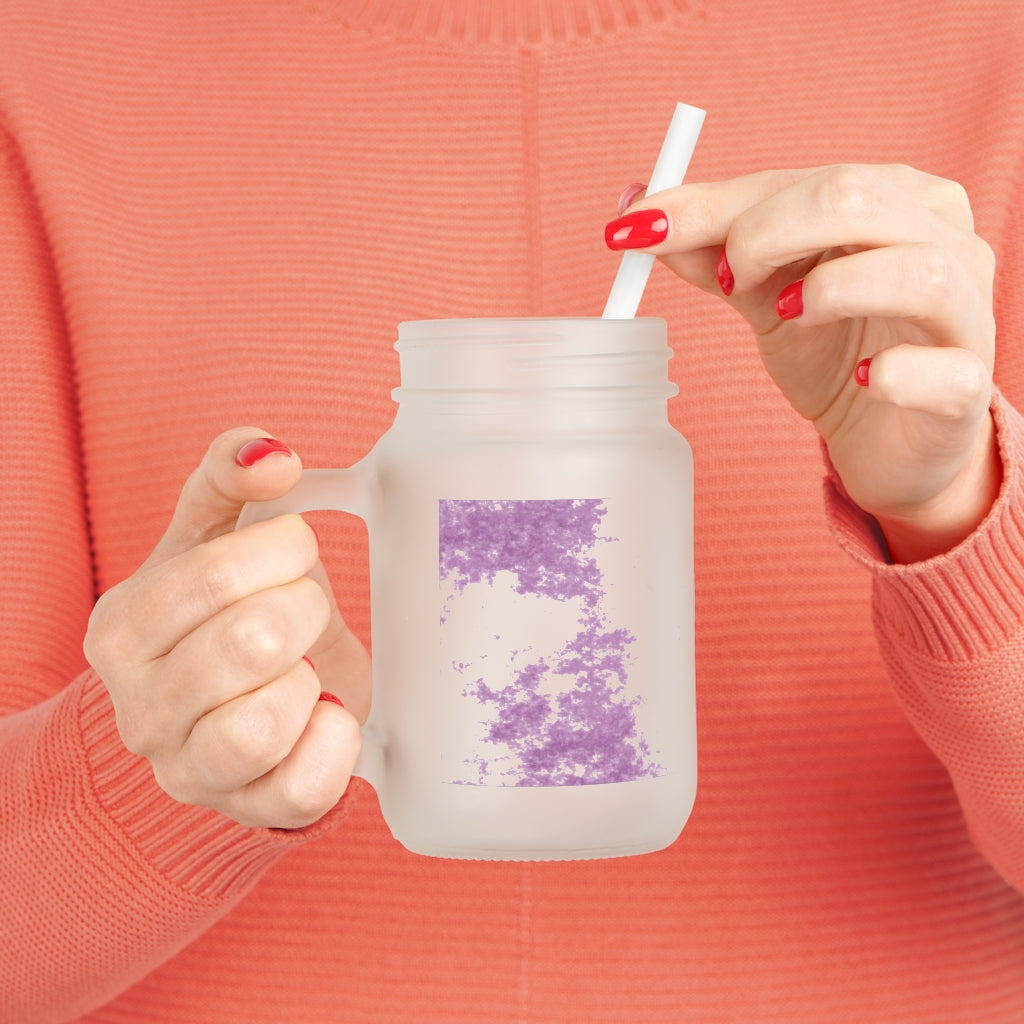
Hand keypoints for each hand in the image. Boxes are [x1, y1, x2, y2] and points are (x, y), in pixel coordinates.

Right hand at [84, 428, 368, 828]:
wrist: (232, 703)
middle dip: (304, 610)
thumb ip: (229, 476)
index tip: (295, 550)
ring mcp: (189, 770)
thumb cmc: (224, 612)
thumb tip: (271, 453)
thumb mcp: (214, 534)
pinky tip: (324, 711)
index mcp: (122, 629)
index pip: (215, 575)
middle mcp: (139, 709)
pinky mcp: (248, 810)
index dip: (282, 550)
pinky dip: (335, 740)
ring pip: (264, 724)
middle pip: (251, 643)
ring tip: (304, 666)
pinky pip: (304, 787)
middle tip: (305, 609)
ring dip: (310, 679)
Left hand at [607, 165, 999, 561]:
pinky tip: (863, 380)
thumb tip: (637, 212)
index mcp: (893, 199)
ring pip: (916, 270)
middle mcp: (942, 239)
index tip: (639, 229)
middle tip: (727, 281)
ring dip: (830, 290)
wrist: (886, 439)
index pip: (800, 180)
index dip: (715, 205)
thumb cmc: (834, 351)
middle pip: (856, 199)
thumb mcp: (764, 295)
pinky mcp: (967, 385)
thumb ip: (712, 252)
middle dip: (765, 233)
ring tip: (786, 317)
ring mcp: (965, 312)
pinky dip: (896, 373)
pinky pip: (944, 370)